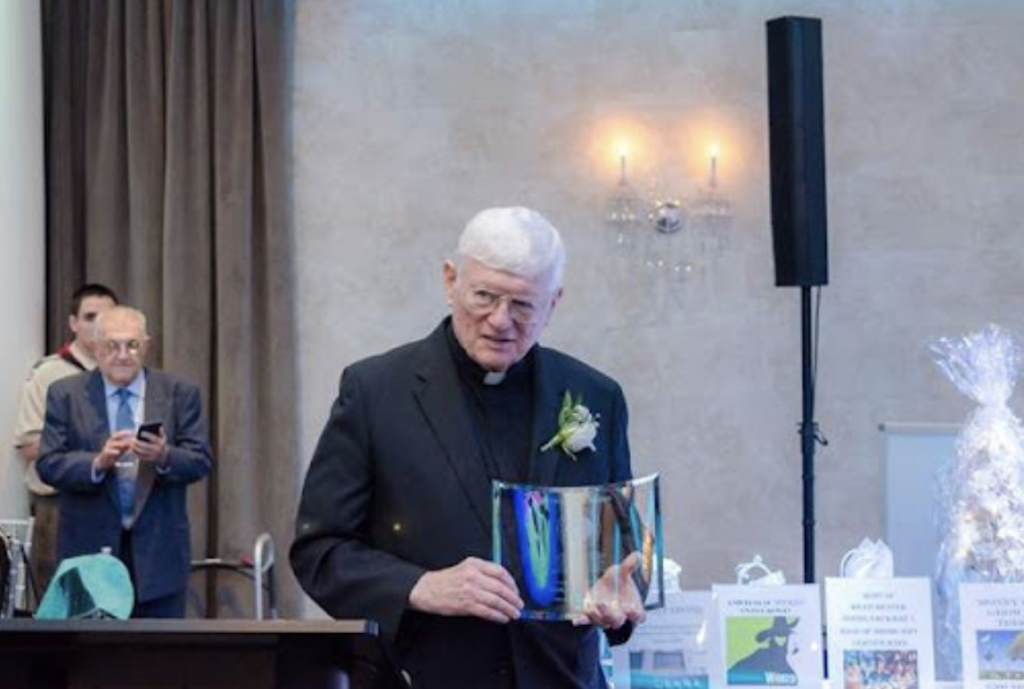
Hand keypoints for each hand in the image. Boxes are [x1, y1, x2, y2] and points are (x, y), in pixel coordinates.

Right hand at [94, 430, 133, 470]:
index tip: (132, 431)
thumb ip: (127, 445)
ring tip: (127, 444)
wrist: (105, 461)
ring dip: (120, 443)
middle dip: (122, 434)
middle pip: (115, 436)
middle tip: (130, 434)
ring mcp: (107, 447)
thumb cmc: (114, 453)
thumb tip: (136, 442)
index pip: (119, 434)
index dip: (124, 432)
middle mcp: (110, 442)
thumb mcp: (122, 448)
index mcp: (113, 440)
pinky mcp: (105, 453)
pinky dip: (113, 451)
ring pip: (113, 444)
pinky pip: (108, 451)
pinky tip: (118, 452)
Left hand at [132, 427, 167, 464]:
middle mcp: (157, 449)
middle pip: (145, 446)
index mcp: (160, 443)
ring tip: (131, 444)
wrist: (163, 454)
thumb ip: (161, 432)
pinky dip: (135, 453)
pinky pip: (140, 456)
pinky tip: (131, 449)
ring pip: (142, 451)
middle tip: (133, 439)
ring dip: (135, 447)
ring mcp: (153, 455)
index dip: (147, 435)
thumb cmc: (160, 442)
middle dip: (138, 442)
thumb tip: (159, 427)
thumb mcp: (163, 437)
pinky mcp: (149, 459)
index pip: (153, 438)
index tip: (141, 433)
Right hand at [409, 556, 523, 623]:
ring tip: (514, 614)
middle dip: (513, 598)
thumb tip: (503, 585)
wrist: (426, 589)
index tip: (516, 591)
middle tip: (519, 605)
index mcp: (474, 564)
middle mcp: (473, 575)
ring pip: (496, 600)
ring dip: (508, 609)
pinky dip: (497, 616)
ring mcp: (470, 590)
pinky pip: (487, 611)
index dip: (511, 583)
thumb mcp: (464, 568)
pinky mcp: (466, 604)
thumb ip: (482, 572)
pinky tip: (502, 618)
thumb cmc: (446, 580)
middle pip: (500, 587)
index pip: (500, 571)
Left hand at [573, 551, 647, 629]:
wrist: (605, 588)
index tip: (631, 608)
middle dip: (610, 615)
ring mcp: (604, 618)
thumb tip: (637, 554)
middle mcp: (619, 616)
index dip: (635, 614)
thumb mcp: (622, 573)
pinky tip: (575, 619)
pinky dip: (581, 620)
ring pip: (601, 622)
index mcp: (632, 607)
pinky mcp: (591, 617)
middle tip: (603, 604)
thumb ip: (629, 566)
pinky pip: (586, 620)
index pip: (638, 616)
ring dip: (595, 616)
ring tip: (591, 607)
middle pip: (617, 621)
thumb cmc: (618, 583)